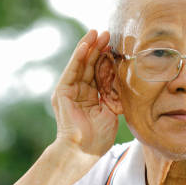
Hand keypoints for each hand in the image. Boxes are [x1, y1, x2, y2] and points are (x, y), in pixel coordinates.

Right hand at [50, 30, 118, 156]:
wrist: (82, 151)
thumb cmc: (97, 138)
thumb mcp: (111, 111)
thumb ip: (113, 95)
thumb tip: (123, 80)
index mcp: (90, 97)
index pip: (99, 73)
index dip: (107, 59)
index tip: (117, 45)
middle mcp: (78, 92)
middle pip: (89, 65)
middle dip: (98, 48)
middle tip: (108, 32)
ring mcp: (69, 92)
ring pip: (80, 65)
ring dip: (88, 47)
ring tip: (97, 32)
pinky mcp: (62, 93)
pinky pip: (71, 71)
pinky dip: (78, 57)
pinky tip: (85, 45)